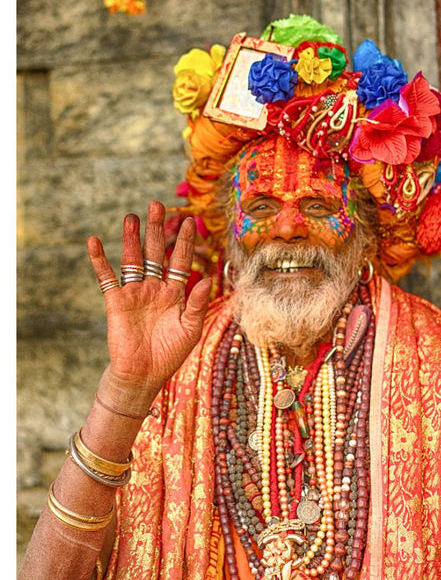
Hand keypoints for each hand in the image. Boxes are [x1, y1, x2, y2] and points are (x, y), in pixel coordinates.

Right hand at [87, 201, 210, 395]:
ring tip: (131, 216)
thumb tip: (208, 278)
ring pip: (132, 259)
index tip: (189, 220)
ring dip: (131, 238)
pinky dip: (99, 260)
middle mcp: (154, 288)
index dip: (184, 241)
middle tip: (157, 204)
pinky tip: (94, 241)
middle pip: (155, 252)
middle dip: (157, 229)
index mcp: (175, 293)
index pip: (180, 260)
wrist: (143, 374)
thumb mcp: (190, 329)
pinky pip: (106, 277)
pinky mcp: (116, 301)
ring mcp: (134, 292)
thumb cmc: (170, 354)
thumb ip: (198, 303)